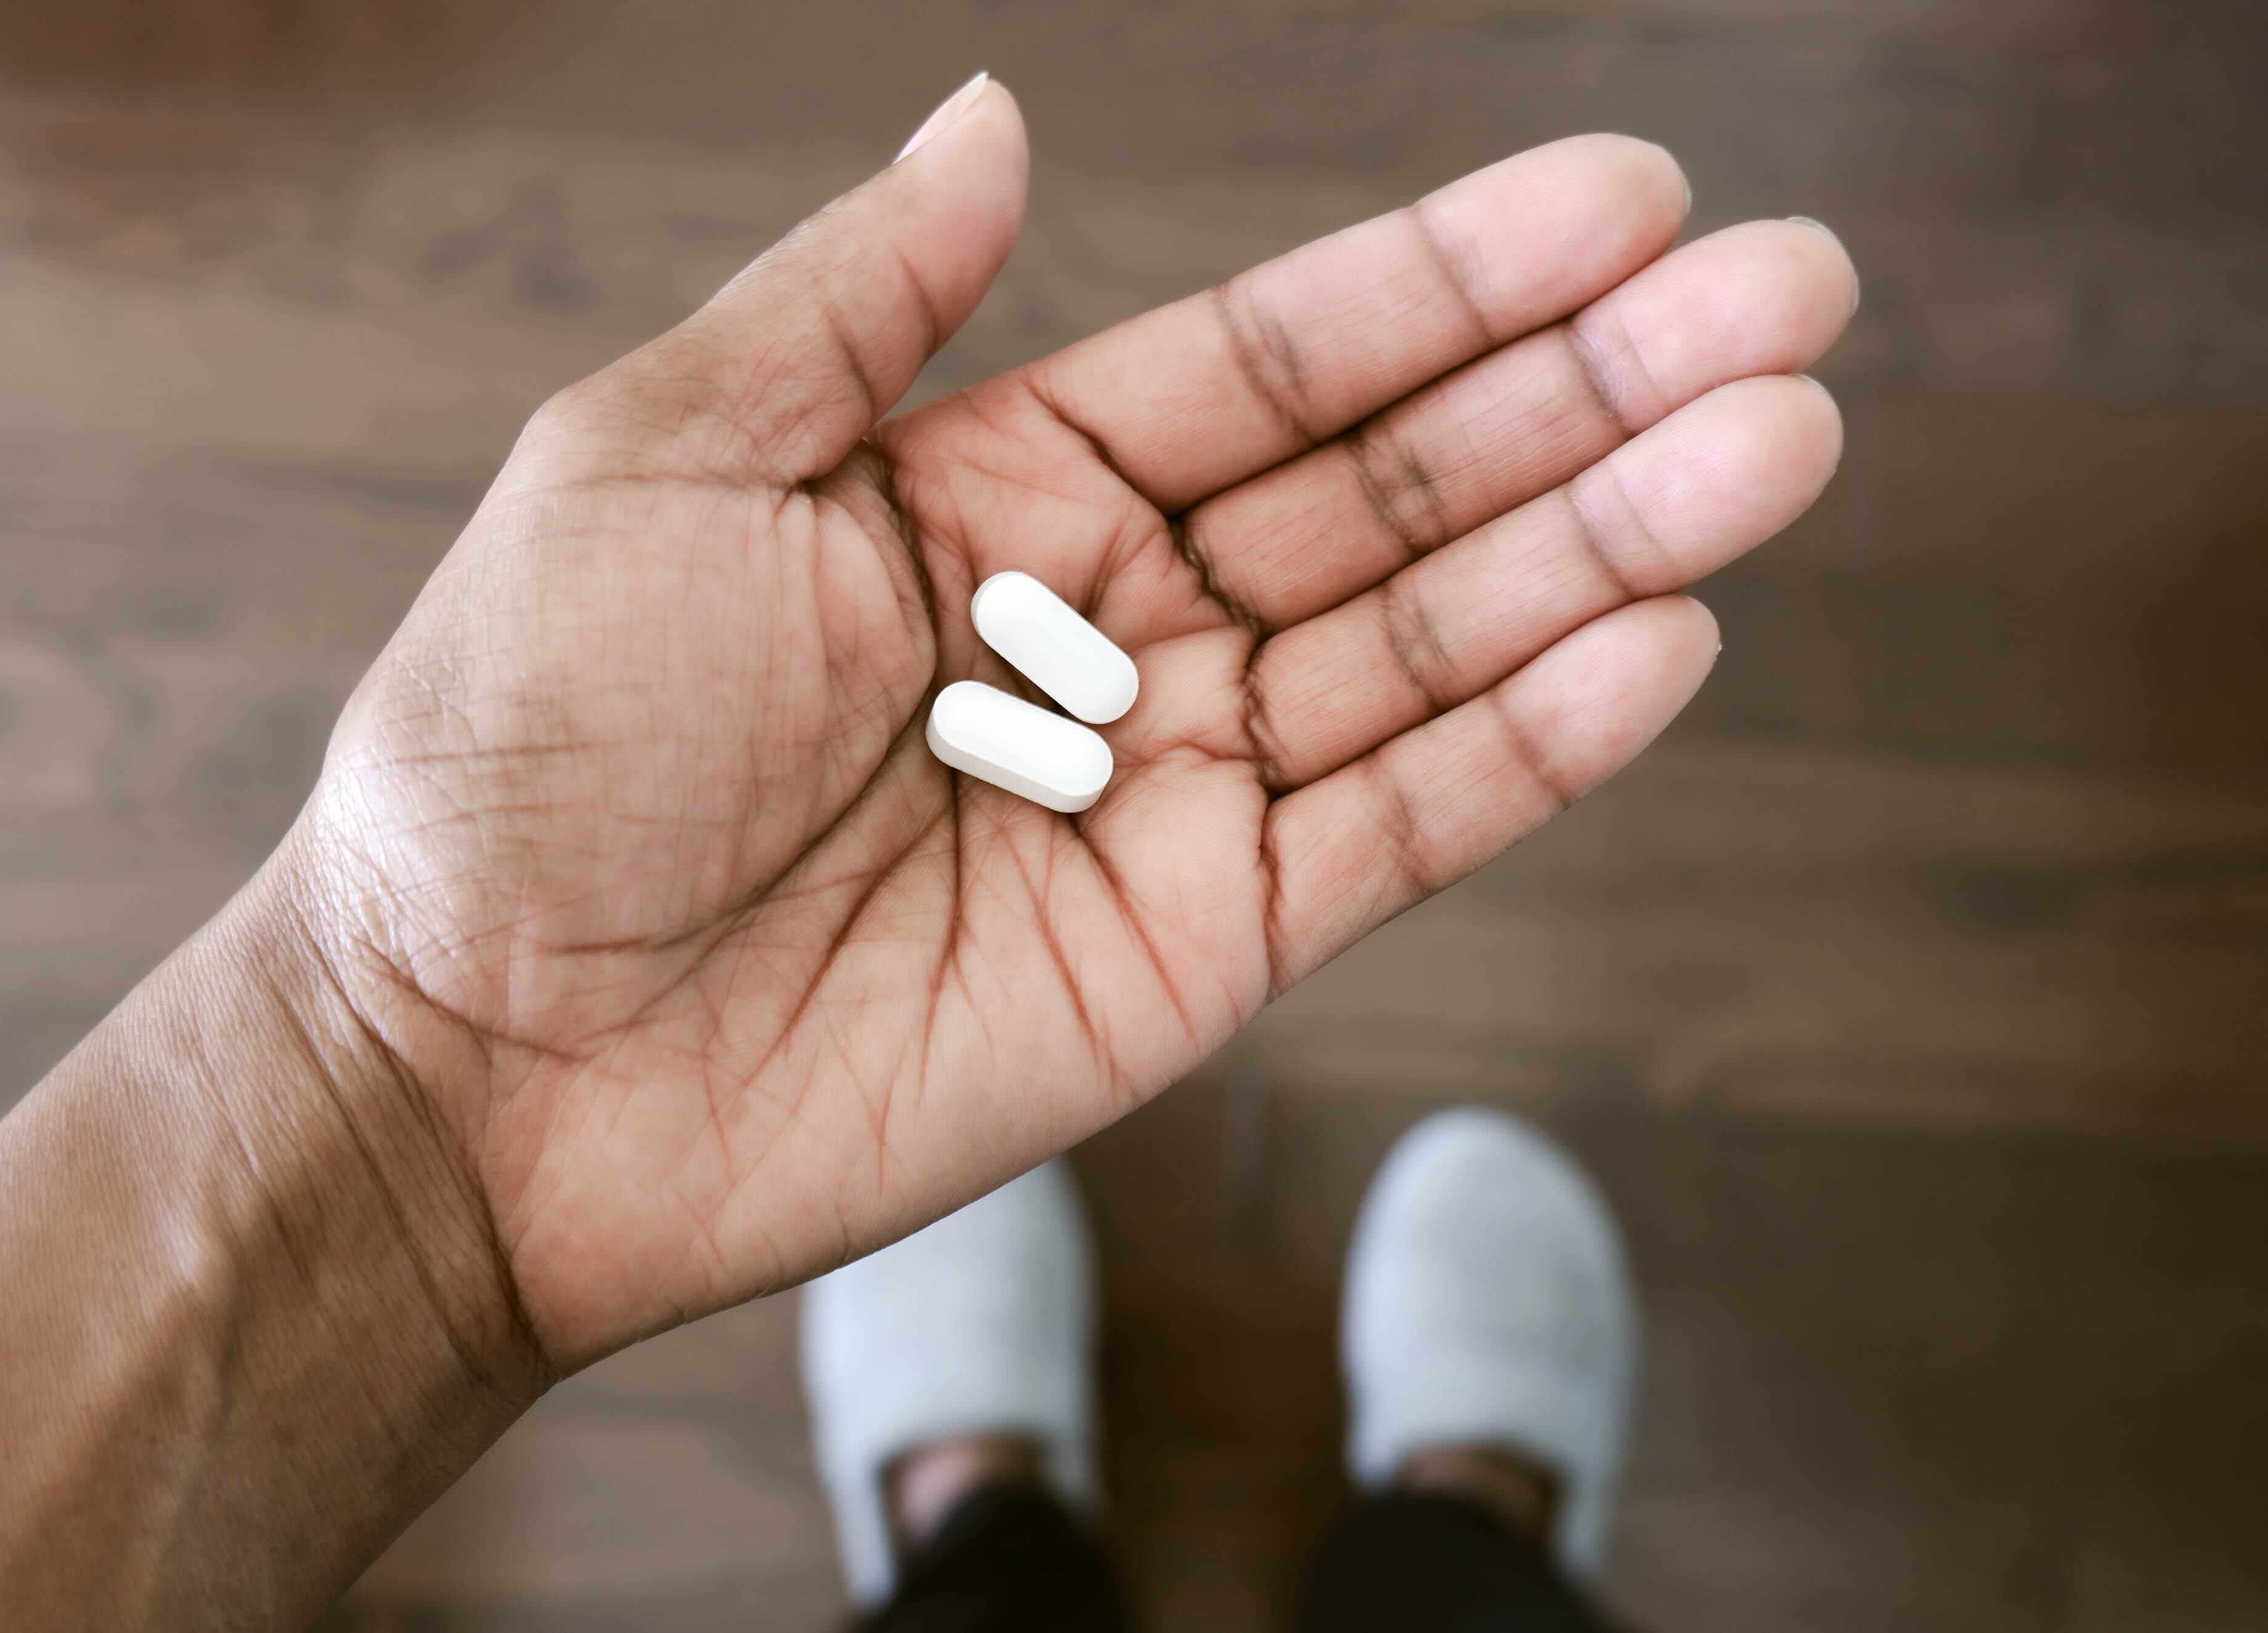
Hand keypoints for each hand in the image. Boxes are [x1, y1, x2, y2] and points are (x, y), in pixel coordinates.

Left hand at [292, 83, 1853, 1366]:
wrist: (479, 1056)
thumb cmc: (520, 746)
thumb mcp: (655, 460)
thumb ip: (860, 301)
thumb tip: (993, 117)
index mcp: (992, 487)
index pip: (1278, 360)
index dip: (1454, 281)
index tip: (1626, 204)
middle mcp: (1107, 625)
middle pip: (1396, 488)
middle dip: (1593, 393)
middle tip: (1788, 297)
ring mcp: (1167, 791)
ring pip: (1430, 644)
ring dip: (1609, 546)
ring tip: (1779, 440)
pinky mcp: (1195, 948)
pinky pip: (1394, 828)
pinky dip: (1528, 743)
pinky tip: (1662, 638)